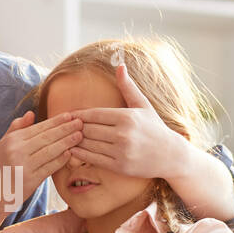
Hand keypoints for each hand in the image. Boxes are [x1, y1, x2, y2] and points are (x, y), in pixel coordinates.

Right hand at [0, 110, 83, 208]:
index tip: (69, 115)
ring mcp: (23, 166)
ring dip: (67, 142)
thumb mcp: (3, 144)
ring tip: (79, 135)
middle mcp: (16, 151)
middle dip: (65, 128)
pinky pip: (49, 167)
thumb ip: (17, 128)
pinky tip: (70, 153)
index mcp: (12, 140)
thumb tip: (31, 113)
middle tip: (80, 122)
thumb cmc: (1, 167)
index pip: (38, 128)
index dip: (55, 121)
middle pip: (46, 137)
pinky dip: (60, 160)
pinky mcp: (29, 181)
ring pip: (50, 151)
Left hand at [71, 64, 188, 180]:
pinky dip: (80, 154)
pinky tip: (72, 150)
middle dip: (75, 128)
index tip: (68, 115)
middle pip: (88, 129)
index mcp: (127, 117)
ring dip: (74, 141)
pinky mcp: (120, 166)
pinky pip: (93, 159)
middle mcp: (123, 134)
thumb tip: (120, 65)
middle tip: (62, 127)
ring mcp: (121, 151)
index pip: (94, 114)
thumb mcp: (143, 105)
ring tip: (65, 137)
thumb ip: (128, 87)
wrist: (170, 155)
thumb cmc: (154, 128)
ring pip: (89, 144)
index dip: (78, 115)